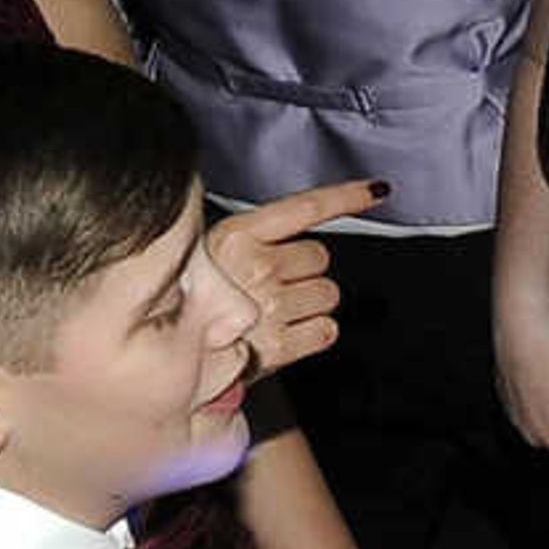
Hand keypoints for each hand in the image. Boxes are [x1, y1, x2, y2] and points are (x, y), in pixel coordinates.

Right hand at [208, 179, 374, 378]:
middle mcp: (257, 268)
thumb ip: (252, 238)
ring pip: (328, 294)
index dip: (346, 197)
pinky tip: (288, 332)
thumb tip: (294, 227)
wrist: (174, 357)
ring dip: (310, 302)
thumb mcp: (210, 254)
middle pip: (321, 257)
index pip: (306, 208)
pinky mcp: (282, 345)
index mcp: (235, 237)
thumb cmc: (190, 304)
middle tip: (276, 284)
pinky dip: (314, 333)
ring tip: (276, 311)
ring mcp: (272, 307)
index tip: (375, 190)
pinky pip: (327, 330)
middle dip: (305, 270)